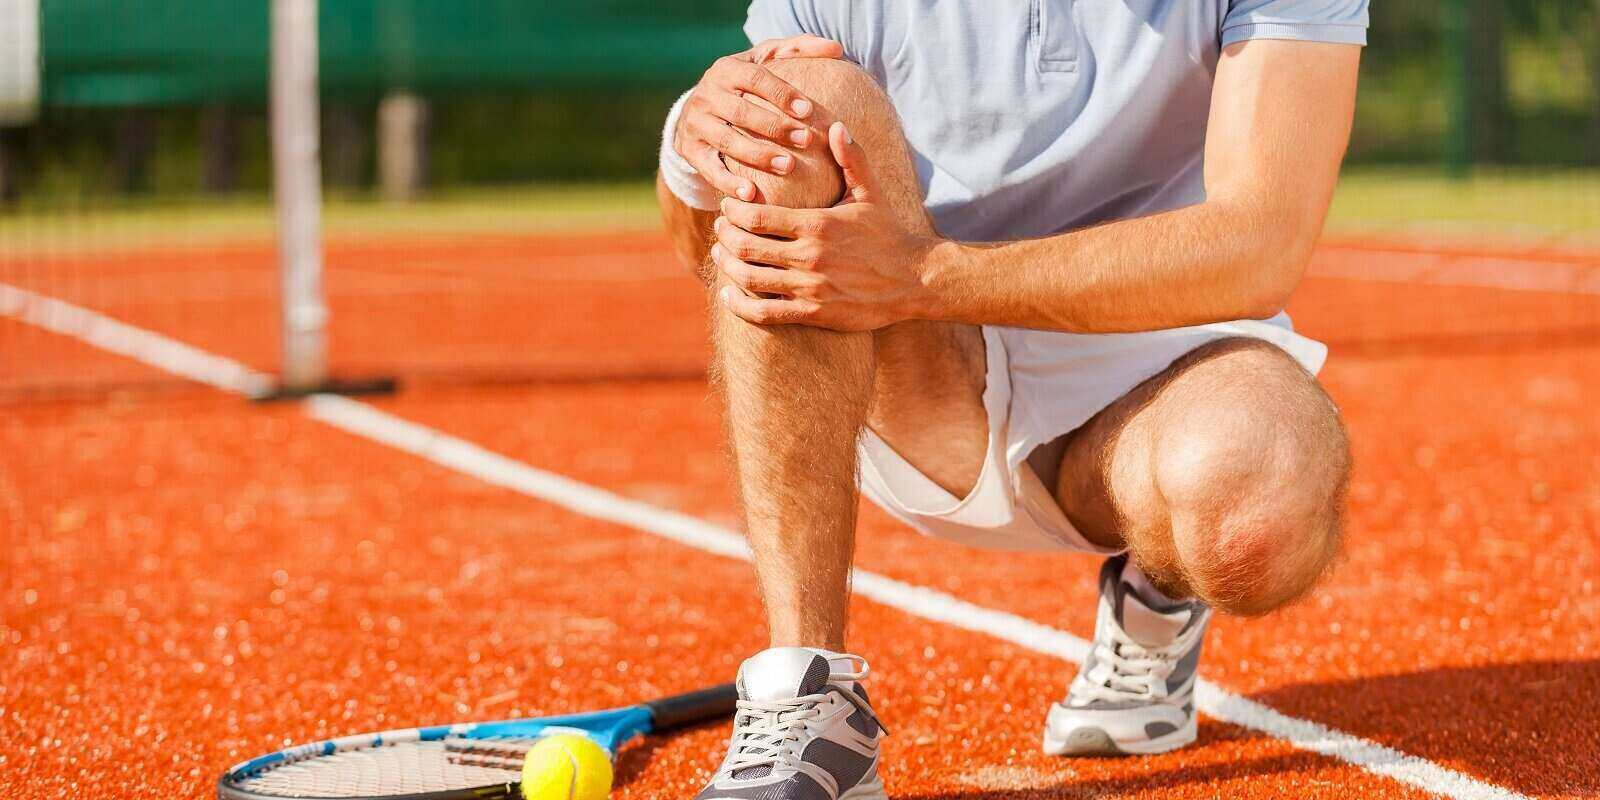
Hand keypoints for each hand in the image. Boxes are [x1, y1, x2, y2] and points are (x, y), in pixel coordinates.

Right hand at [675, 35, 843, 201]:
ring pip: (727, 141)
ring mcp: (695, 123)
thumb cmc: (745, 84)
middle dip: (775, 127)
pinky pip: (709, 169)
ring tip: (788, 166)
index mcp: (727, 69)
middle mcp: (706, 94)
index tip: (808, 111)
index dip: (782, 94)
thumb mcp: (764, 60)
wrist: (697, 108)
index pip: (755, 78)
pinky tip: (751, 194)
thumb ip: (799, 50)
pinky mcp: (689, 150)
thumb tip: (837, 48)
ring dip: (758, 155)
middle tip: (806, 140)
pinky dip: (729, 182)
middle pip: (741, 112)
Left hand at [712, 122, 939, 331]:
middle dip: (725, 236)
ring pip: (749, 279)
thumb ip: (851, 158)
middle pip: (746, 246)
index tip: (727, 207)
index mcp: (817, 223)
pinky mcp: (814, 313)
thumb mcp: (871, 193)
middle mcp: (810, 256)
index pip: (756, 215)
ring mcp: (810, 288)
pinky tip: (730, 294)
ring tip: (722, 256)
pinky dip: (740, 304)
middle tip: (720, 229)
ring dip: (727, 267)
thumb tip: (835, 125)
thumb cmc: (887, 234)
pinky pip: (765, 313)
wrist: (914, 280)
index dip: (732, 211)